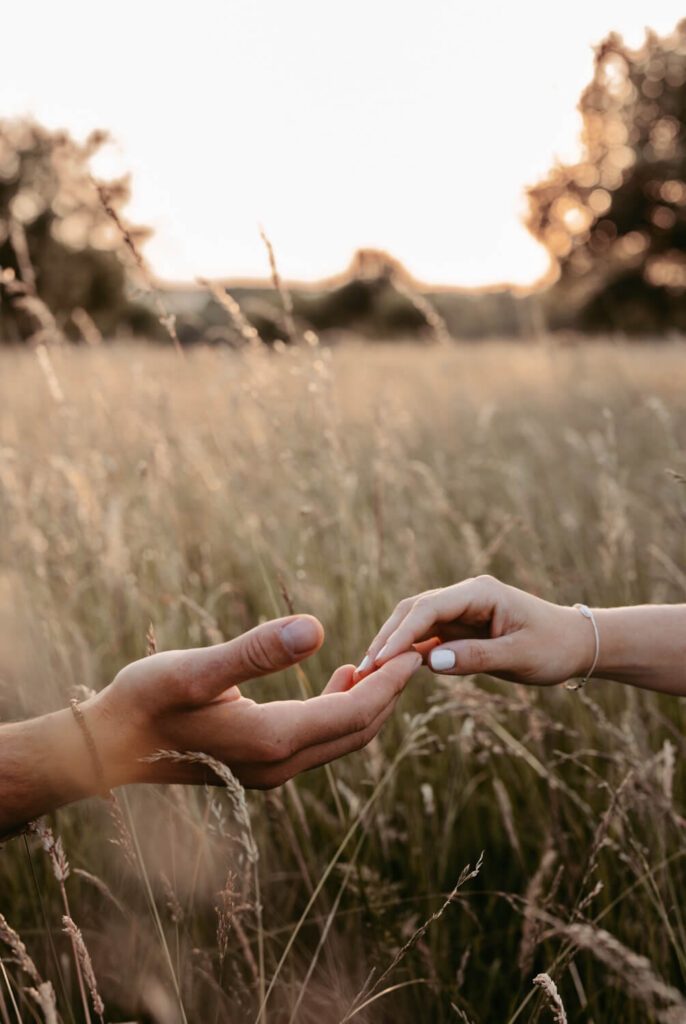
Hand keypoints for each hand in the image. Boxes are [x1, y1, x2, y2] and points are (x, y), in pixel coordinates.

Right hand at [86, 615, 421, 789]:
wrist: (107, 749)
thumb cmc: (143, 702)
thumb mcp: (195, 670)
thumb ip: (256, 651)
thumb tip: (317, 628)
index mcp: (272, 740)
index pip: (354, 713)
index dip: (389, 681)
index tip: (417, 650)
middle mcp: (279, 765)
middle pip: (357, 730)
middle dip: (390, 692)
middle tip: (417, 652)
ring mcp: (270, 771)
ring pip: (341, 737)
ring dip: (369, 702)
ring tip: (388, 661)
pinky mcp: (260, 765)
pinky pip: (319, 740)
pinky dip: (342, 710)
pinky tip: (343, 677)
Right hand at [355, 576, 592, 686]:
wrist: (575, 645)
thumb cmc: (553, 647)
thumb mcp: (519, 657)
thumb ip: (475, 658)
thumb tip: (428, 662)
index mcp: (480, 592)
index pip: (429, 608)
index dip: (401, 633)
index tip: (380, 659)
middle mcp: (465, 596)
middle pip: (413, 611)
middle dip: (387, 638)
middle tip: (363, 670)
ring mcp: (460, 610)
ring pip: (414, 623)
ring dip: (391, 645)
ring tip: (368, 674)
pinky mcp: (458, 627)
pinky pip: (425, 637)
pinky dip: (406, 653)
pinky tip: (389, 672)